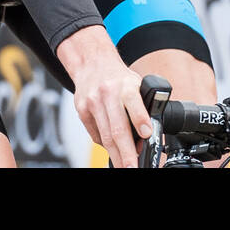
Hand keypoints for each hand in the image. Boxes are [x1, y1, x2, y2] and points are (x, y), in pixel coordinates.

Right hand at [56, 25, 151, 167]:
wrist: (92, 64)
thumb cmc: (118, 77)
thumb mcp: (135, 84)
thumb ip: (141, 106)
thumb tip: (145, 135)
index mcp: (126, 85)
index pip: (134, 102)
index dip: (140, 119)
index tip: (147, 135)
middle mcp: (108, 93)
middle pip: (117, 127)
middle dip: (126, 151)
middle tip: (133, 166)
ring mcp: (93, 103)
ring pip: (105, 136)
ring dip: (116, 155)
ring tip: (125, 165)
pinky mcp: (82, 111)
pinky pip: (95, 134)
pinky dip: (105, 145)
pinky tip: (113, 151)